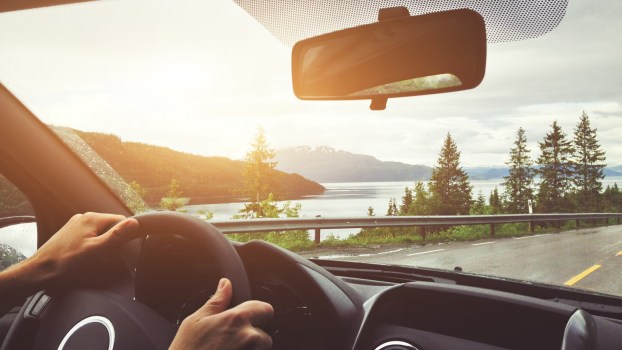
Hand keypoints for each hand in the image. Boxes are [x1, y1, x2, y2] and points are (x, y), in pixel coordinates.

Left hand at [0, 212, 141, 301]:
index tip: (120, 250)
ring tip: (93, 259)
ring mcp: (76, 225)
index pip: (121, 221)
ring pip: (100, 232)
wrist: (39, 272)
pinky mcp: (71, 233)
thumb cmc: (65, 263)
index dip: (124, 236)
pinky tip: (86, 258)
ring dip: (102, 245)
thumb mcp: (96, 251)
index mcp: (92, 218)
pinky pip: (90, 236)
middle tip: (106, 257)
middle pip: (110, 227)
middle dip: (113, 241)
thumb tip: (135, 223)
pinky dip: (92, 246)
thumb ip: (116, 236)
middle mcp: (84, 218)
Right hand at [170, 278, 273, 349]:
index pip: (266, 309)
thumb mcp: (196, 321)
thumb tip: (225, 284)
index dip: (259, 313)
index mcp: (236, 320)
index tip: (250, 318)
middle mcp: (248, 338)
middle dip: (253, 337)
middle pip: (265, 334)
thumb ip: (216, 302)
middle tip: (231, 341)